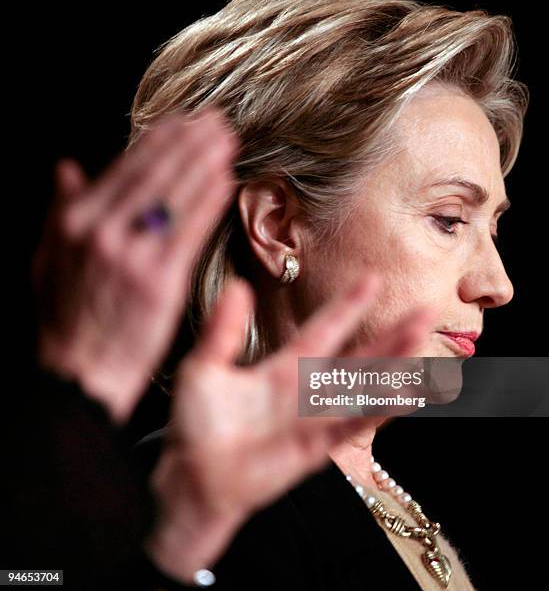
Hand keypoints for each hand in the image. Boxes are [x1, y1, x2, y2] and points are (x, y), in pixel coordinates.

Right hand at [33, 106, 238, 421]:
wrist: (81, 374)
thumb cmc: (67, 321)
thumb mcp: (46, 260)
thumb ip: (60, 210)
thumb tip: (68, 167)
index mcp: (75, 223)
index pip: (125, 169)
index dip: (158, 141)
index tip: (183, 122)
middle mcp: (103, 233)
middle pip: (155, 175)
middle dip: (189, 143)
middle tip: (216, 121)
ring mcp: (132, 257)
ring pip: (175, 197)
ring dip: (205, 163)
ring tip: (227, 141)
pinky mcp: (160, 283)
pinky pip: (190, 233)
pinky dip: (209, 204)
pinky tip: (226, 183)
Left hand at [147, 272, 436, 581]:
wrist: (192, 477)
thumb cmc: (196, 425)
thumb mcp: (205, 367)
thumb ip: (223, 330)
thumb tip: (237, 285)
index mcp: (282, 368)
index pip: (323, 329)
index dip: (347, 306)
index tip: (372, 279)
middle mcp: (305, 391)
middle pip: (357, 357)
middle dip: (391, 334)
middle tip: (425, 311)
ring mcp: (313, 419)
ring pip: (362, 388)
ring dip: (394, 365)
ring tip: (422, 341)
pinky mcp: (313, 447)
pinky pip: (350, 425)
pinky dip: (377, 410)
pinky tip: (406, 394)